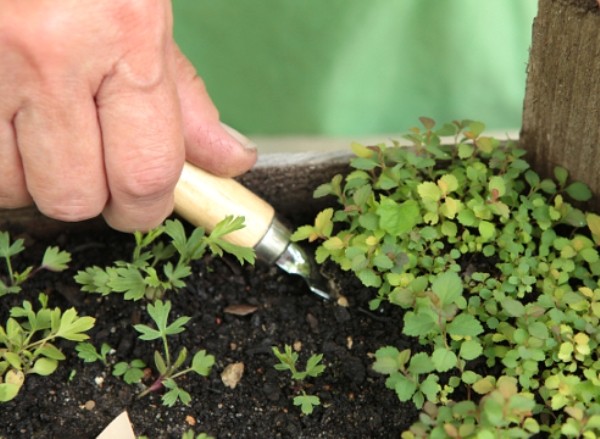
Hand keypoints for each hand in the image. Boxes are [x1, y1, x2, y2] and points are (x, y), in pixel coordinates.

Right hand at [0, 1, 255, 230]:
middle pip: (74, 197)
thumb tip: (230, 163)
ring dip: (35, 180)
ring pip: (11, 190)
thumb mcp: (148, 15)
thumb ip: (186, 99)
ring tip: (46, 133)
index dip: (147, 209)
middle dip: (92, 198)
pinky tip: (12, 122)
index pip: (148, 172)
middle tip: (96, 170)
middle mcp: (48, 52)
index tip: (142, 207)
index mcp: (124, 33)